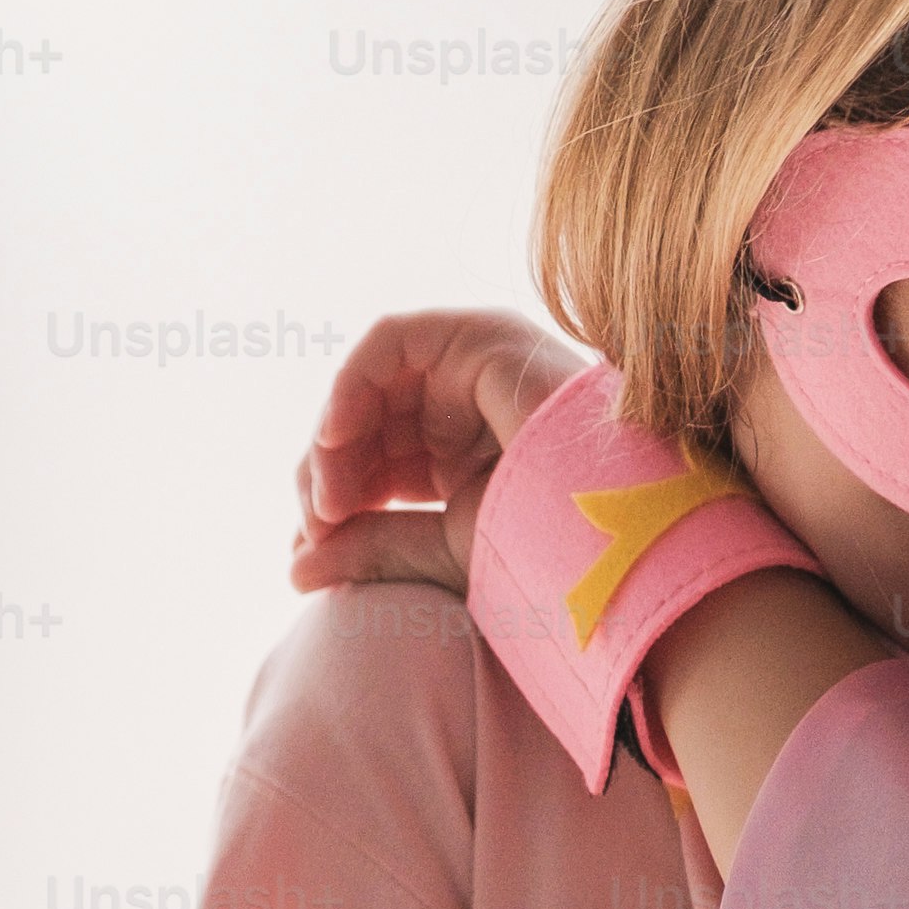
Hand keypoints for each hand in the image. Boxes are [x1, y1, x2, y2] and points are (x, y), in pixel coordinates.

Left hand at [293, 309, 590, 596]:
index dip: (332, 498)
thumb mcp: (440, 551)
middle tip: (317, 526)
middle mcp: (465, 402)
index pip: (371, 460)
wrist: (616, 530)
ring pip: (369, 385)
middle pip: (363, 421)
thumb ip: (369, 549)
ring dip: (332, 439)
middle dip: (326, 472)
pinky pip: (390, 341)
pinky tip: (334, 438)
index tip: (314, 547)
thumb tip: (293, 572)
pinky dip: (350, 384)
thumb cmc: (548, 549)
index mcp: (459, 451)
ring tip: (328, 497)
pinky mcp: (480, 337)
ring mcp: (474, 365)